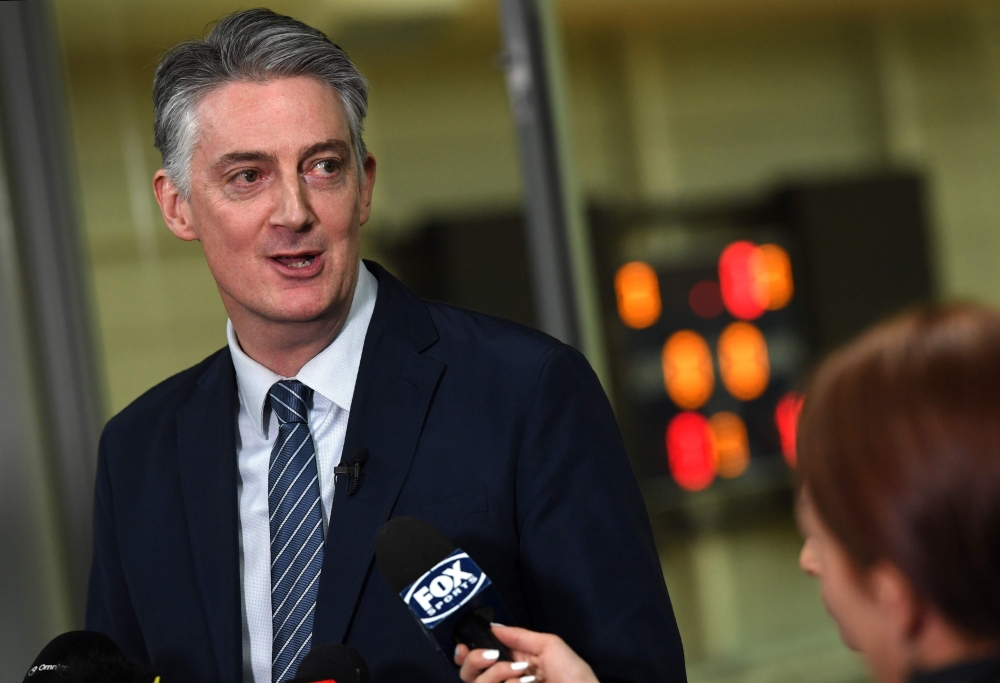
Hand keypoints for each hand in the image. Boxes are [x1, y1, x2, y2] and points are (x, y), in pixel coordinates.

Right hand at [454, 623, 598, 682]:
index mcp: (511, 663)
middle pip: (468, 673)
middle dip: (476, 660)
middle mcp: (503, 681)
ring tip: (523, 675)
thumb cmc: (573, 675)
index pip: (477, 659)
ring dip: (498, 673)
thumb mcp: (549, 645)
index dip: (465, 652)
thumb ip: (518, 635)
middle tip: (493, 656)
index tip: (463, 646)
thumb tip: (492, 625)